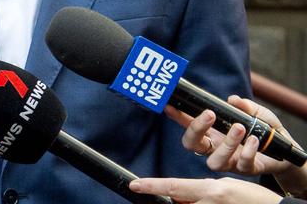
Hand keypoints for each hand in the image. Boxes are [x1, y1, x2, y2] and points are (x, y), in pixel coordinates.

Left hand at [128, 175, 280, 203]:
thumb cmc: (252, 198)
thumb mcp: (224, 188)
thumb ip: (201, 192)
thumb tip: (180, 196)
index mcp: (211, 191)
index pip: (173, 187)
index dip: (152, 185)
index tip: (134, 184)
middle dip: (176, 202)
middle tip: (177, 198)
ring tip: (215, 201)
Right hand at [166, 96, 306, 195]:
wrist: (286, 152)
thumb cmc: (266, 131)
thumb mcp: (257, 114)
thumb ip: (245, 106)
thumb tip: (233, 99)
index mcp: (212, 133)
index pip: (188, 125)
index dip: (176, 116)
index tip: (169, 105)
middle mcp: (215, 148)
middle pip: (192, 144)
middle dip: (196, 129)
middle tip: (210, 114)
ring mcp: (229, 161)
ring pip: (214, 161)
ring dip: (226, 144)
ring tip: (240, 128)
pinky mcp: (246, 170)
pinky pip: (242, 164)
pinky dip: (247, 151)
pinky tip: (255, 140)